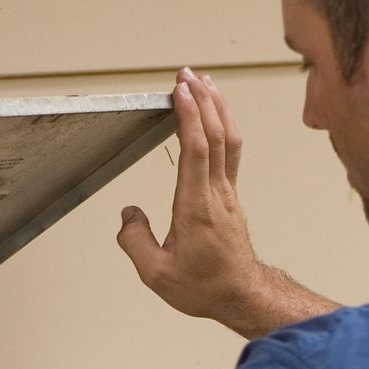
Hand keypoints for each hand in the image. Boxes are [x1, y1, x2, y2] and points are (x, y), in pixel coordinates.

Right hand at [117, 69, 333, 338]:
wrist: (241, 295)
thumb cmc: (204, 286)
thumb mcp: (157, 275)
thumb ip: (136, 242)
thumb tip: (127, 215)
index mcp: (196, 207)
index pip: (196, 150)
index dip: (189, 116)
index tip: (180, 89)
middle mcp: (216, 194)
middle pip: (214, 135)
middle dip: (202, 99)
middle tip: (187, 73)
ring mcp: (227, 193)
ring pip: (228, 140)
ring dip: (218, 107)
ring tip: (205, 81)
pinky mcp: (231, 197)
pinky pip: (231, 152)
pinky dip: (223, 125)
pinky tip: (217, 115)